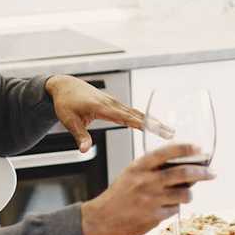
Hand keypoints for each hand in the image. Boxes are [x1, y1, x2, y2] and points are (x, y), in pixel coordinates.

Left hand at [45, 75, 163, 152]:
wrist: (64, 85)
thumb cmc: (65, 102)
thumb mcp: (69, 120)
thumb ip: (80, 136)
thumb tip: (85, 150)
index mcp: (101, 107)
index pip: (125, 117)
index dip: (141, 124)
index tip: (154, 129)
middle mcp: (111, 103)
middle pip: (137, 115)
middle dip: (154, 124)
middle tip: (170, 132)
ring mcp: (114, 102)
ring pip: (137, 112)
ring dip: (152, 121)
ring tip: (167, 130)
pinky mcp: (114, 104)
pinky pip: (132, 111)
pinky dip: (144, 118)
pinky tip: (154, 125)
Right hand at [80, 142, 214, 234]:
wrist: (100, 219)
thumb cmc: (118, 196)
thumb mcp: (131, 174)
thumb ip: (153, 169)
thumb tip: (182, 166)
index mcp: (139, 167)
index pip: (166, 152)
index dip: (185, 149)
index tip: (199, 148)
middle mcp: (146, 181)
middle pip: (182, 173)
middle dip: (202, 172)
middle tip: (211, 172)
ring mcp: (152, 200)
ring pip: (184, 194)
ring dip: (189, 194)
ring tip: (185, 194)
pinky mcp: (155, 217)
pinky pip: (175, 210)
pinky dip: (174, 208)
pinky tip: (165, 208)